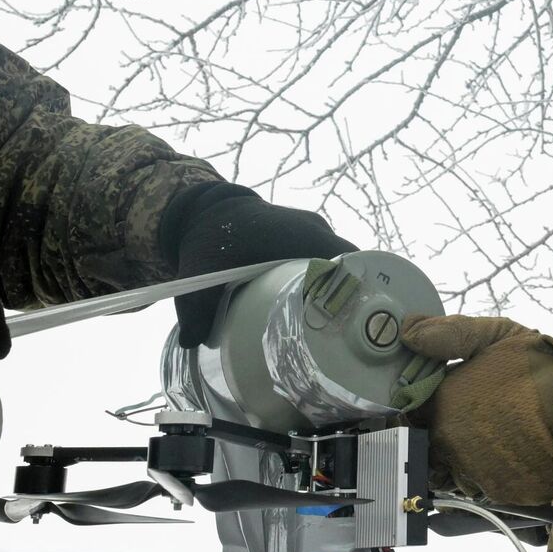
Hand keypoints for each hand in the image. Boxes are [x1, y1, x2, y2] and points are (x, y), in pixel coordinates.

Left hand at [161, 183, 357, 345]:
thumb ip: (196, 310)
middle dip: (352, 299)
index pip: (351, 264)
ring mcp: (314, 231)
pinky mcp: (307, 236)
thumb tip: (194, 343)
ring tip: (333, 327)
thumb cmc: (210, 237)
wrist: (207, 208)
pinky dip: (330, 281)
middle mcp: (316, 231)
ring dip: (341, 290)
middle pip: (353, 268)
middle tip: (343, 335)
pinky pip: (329, 259)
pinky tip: (319, 309)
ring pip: (343, 264)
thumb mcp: (200, 273)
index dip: (358, 292)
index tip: (353, 323)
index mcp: (303, 236)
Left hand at [400, 314, 552, 505]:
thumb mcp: (495, 336)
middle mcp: (450, 443)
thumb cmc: (540, 368)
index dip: (423, 410)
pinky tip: (517, 455)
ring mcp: (475, 472)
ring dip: (469, 461)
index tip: (438, 405)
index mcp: (442, 404)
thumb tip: (407, 332)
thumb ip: (449, 334)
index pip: (412, 416)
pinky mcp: (503, 493)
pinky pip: (488, 488)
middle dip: (445, 437)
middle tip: (477, 421)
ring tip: (499, 439)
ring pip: (457, 472)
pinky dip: (498, 475)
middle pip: (432, 447)